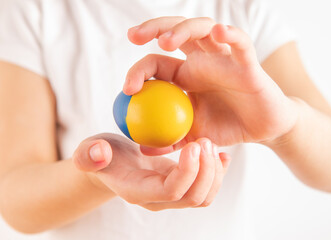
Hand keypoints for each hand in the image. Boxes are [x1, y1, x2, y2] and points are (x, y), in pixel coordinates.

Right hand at [72, 133, 230, 210]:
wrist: (112, 165)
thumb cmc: (102, 155)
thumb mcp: (89, 150)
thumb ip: (89, 154)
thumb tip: (99, 153)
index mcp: (138, 191)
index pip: (171, 191)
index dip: (187, 171)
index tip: (195, 144)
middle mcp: (158, 199)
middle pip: (193, 197)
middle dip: (206, 171)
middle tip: (207, 141)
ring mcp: (171, 196)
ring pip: (204, 196)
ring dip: (214, 173)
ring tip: (212, 145)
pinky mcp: (181, 187)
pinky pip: (205, 187)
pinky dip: (217, 172)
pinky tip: (221, 154)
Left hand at [125, 17, 298, 154]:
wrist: (263, 129)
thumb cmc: (228, 127)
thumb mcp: (194, 136)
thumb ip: (171, 141)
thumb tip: (143, 149)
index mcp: (185, 76)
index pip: (157, 63)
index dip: (139, 71)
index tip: (127, 89)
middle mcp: (202, 61)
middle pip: (175, 33)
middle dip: (153, 28)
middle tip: (133, 37)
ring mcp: (224, 58)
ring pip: (203, 30)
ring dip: (182, 30)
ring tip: (166, 41)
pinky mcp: (248, 63)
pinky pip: (240, 43)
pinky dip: (231, 34)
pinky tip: (218, 32)